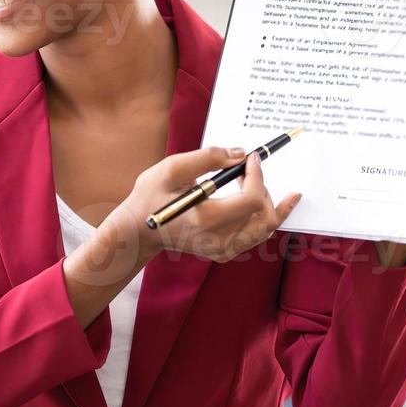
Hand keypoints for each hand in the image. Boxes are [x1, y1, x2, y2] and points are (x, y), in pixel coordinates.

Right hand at [132, 147, 300, 262]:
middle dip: (263, 187)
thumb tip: (239, 154)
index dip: (257, 175)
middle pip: (265, 217)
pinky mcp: (223, 252)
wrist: (138, 232)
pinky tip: (259, 199)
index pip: (252, 200)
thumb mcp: (171, 169)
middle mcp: (218, 240)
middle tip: (248, 169)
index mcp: (206, 220)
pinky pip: (255, 235)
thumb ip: (207, 157)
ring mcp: (222, 250)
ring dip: (267, 202)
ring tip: (252, 181)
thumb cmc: (150, 199)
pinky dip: (261, 216)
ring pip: (265, 228)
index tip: (252, 158)